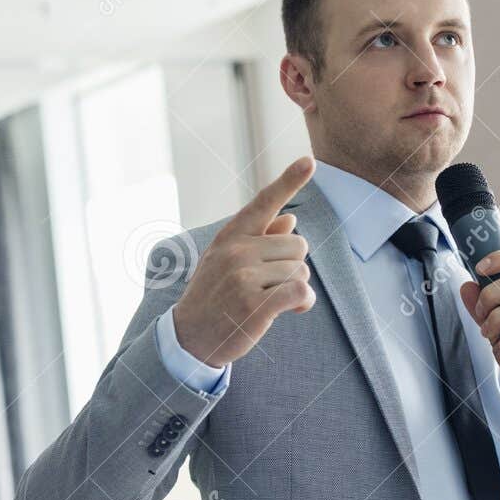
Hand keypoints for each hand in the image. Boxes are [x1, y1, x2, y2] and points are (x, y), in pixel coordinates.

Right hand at [172, 157, 316, 366]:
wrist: (189, 337)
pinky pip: (300, 291)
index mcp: (230, 236)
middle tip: (272, 284)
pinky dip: (304, 302)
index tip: (310, 161)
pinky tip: (293, 310)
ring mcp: (243, 278)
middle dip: (293, 265)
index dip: (289, 180)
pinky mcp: (254, 305)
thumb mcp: (226, 262)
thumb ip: (259, 240)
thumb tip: (290, 220)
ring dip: (297, 287)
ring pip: (300, 269)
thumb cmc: (214, 296)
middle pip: (297, 244)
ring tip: (275, 301)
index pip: (263, 202)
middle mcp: (236, 252)